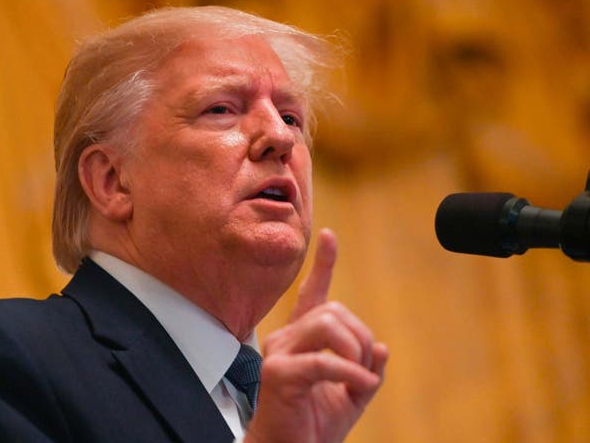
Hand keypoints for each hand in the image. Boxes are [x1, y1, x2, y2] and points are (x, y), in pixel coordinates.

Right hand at [245, 228, 387, 442]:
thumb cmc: (314, 424)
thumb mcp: (351, 394)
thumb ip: (366, 370)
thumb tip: (382, 348)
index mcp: (302, 338)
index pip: (312, 293)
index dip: (323, 264)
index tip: (330, 237)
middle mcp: (286, 338)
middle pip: (332, 310)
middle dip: (360, 336)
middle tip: (365, 369)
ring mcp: (279, 353)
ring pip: (327, 324)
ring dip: (355, 350)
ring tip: (359, 377)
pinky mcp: (278, 373)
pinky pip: (324, 360)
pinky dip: (350, 372)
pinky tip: (360, 385)